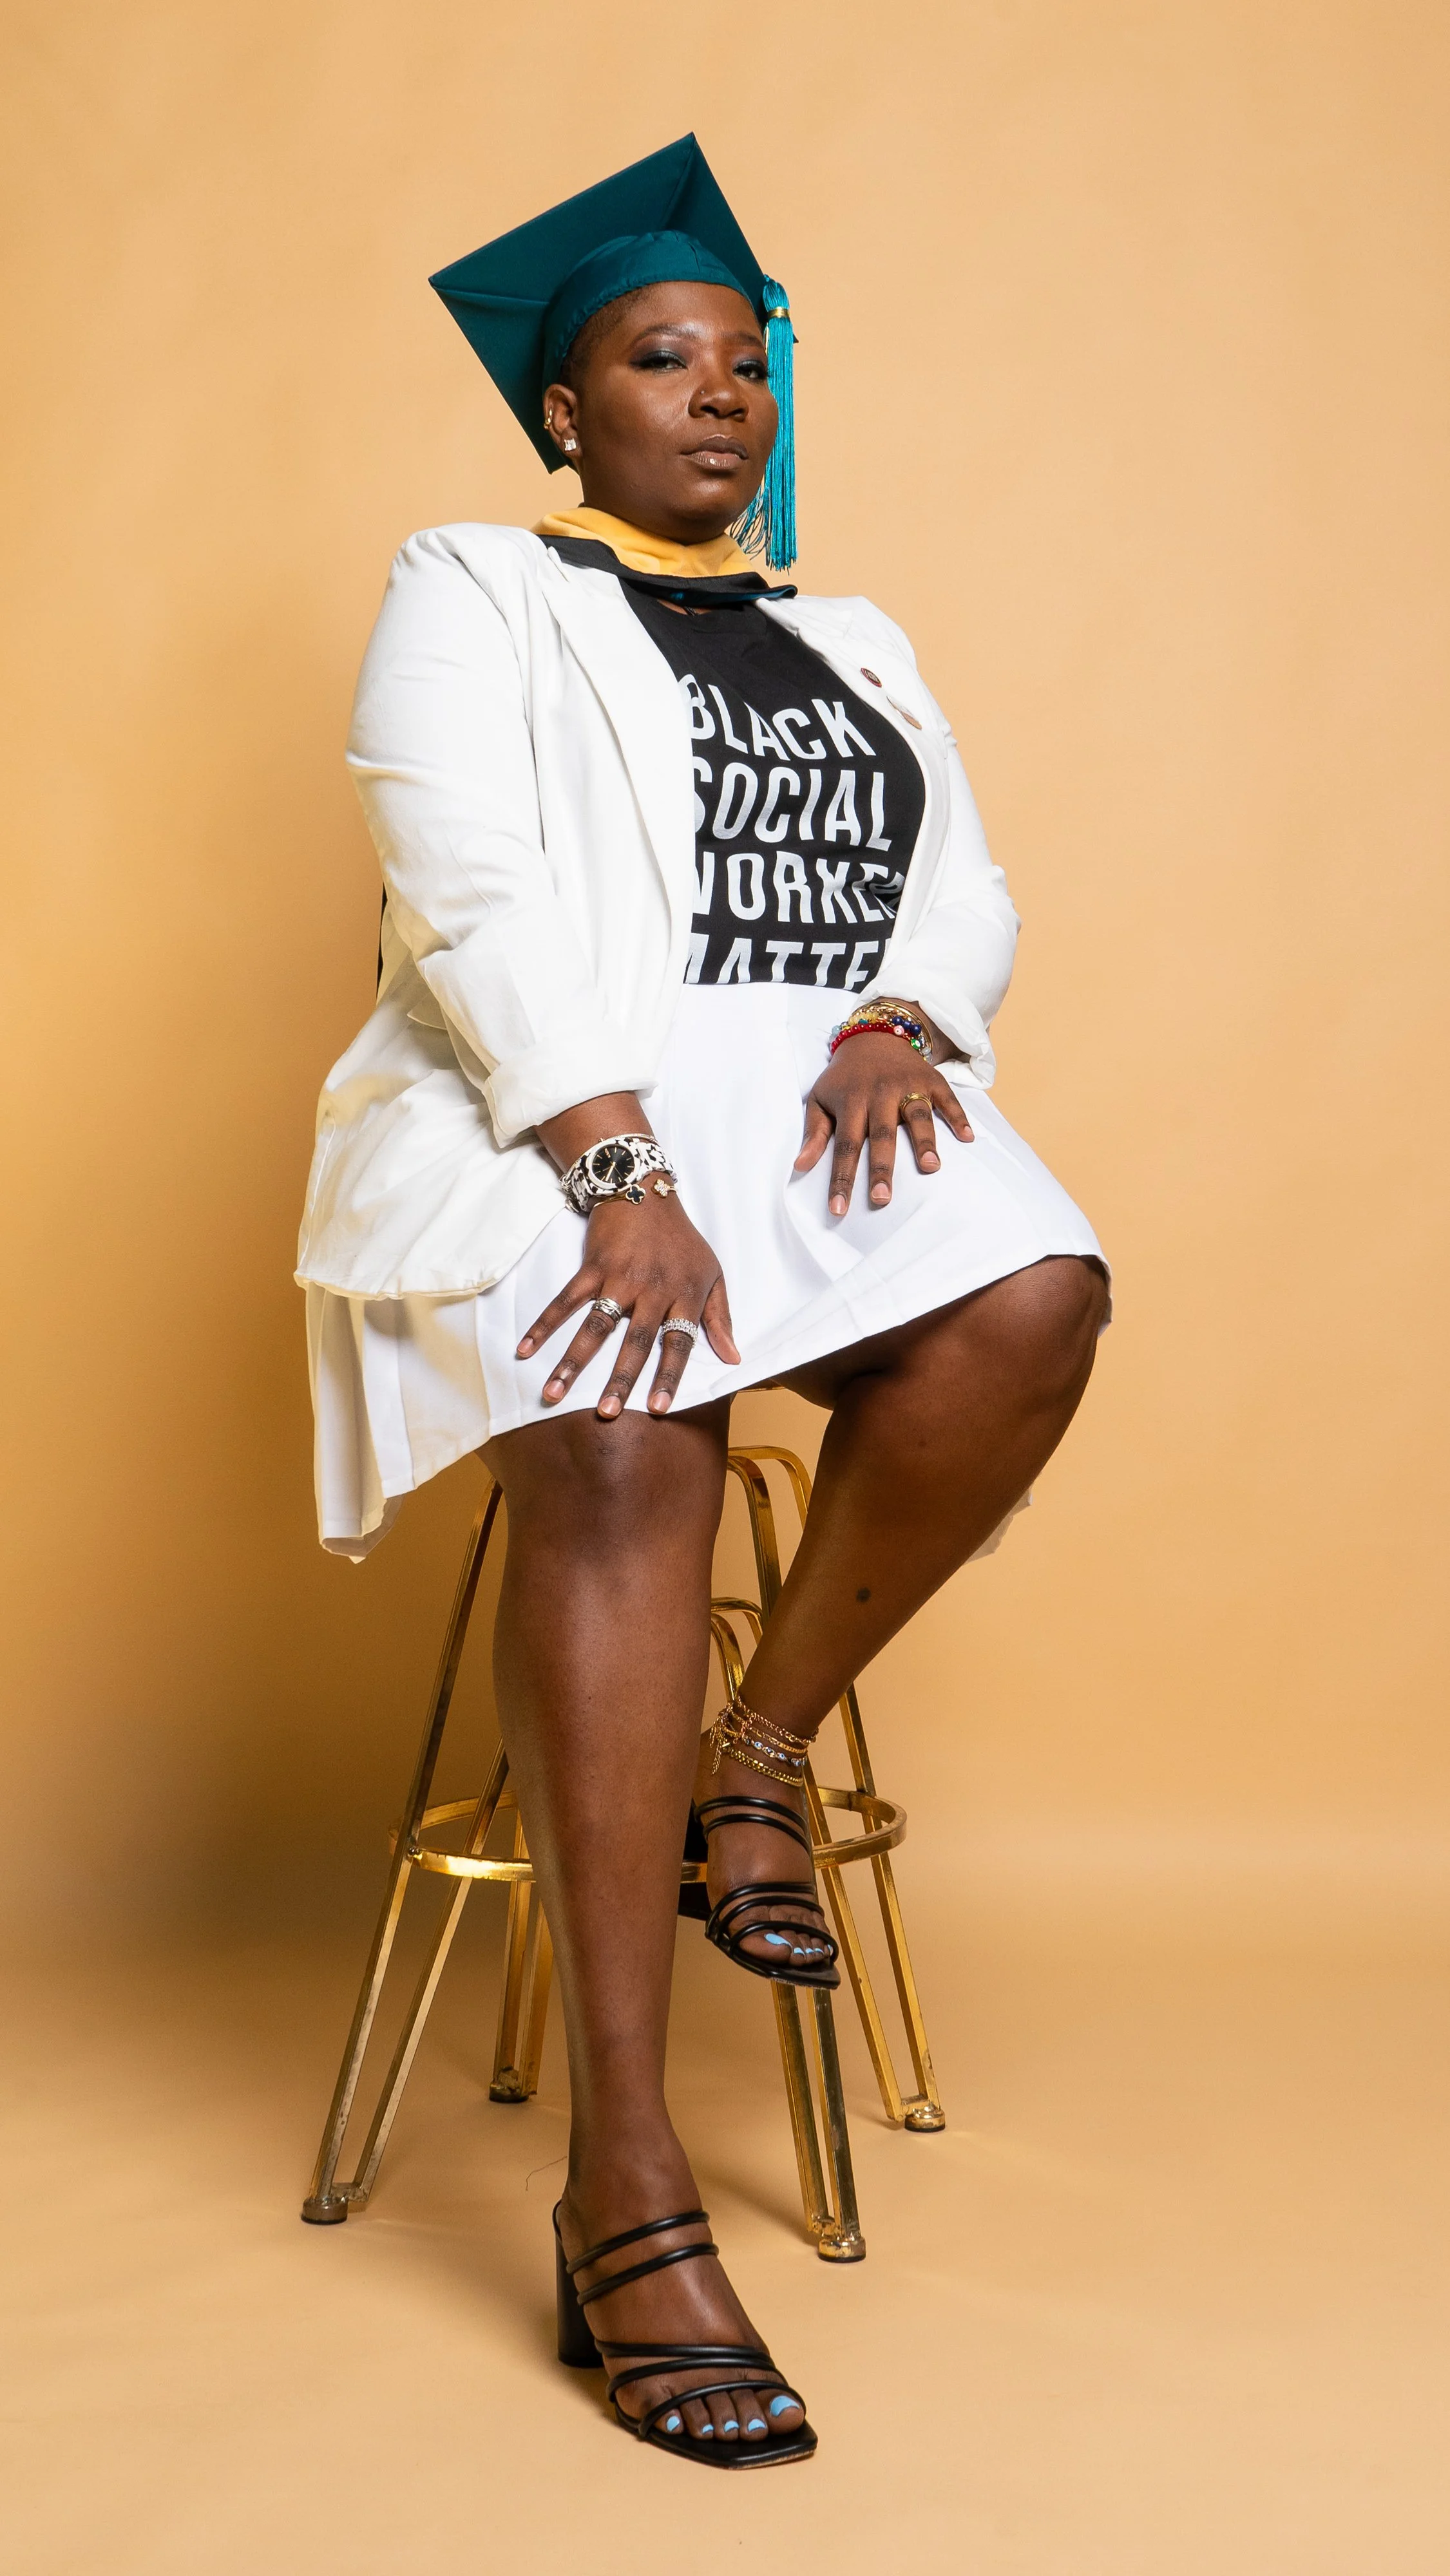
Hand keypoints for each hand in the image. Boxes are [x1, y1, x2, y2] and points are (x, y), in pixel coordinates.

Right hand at [516, 1190, 738, 1417]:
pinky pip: (566, 1300)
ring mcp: (620, 1277)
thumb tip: (734, 1358)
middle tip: (607, 1412)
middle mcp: (653, 1289)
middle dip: (620, 1378)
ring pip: (596, 1326)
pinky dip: (544, 1324)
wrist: (645, 1190)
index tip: (659, 1408)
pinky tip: (526, 1349)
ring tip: (553, 1392)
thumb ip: (719, 1318)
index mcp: (684, 1294)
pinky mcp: (592, 1266)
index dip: (669, 1375)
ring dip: (573, 1361)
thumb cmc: (682, 1240)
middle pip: (636, 1341)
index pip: (678, 1341)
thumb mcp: (712, 1274)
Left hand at [796, 1022, 972, 1214]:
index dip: (841, 1178)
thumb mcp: (820, 1099)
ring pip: (917, 1116)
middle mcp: (879, 1094)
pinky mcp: (931, 1079)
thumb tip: (800, 1166)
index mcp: (851, 1102)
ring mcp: (908, 1085)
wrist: (874, 1035)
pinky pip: (947, 1099)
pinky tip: (967, 1137)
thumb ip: (813, 1133)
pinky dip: (958, 1116)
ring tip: (930, 1167)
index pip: (844, 1146)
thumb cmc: (844, 1078)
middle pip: (881, 1135)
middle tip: (882, 1199)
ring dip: (924, 1141)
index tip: (839, 1209)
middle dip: (881, 1168)